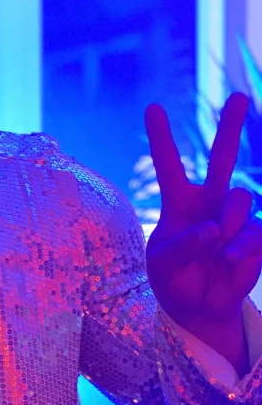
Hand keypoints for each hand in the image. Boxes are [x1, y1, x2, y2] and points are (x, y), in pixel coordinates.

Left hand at [144, 91, 259, 326]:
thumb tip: (211, 229)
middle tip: (236, 97)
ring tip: (217, 250)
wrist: (199, 307)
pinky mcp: (256, 234)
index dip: (162, 138)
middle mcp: (208, 202)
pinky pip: (256, 230)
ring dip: (227, 224)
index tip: (153, 107)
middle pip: (222, 158)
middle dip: (231, 127)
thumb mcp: (163, 267)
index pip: (169, 165)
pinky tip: (230, 261)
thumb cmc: (174, 280)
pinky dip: (242, 248)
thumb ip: (180, 246)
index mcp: (178, 203)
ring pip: (239, 197)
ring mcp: (235, 216)